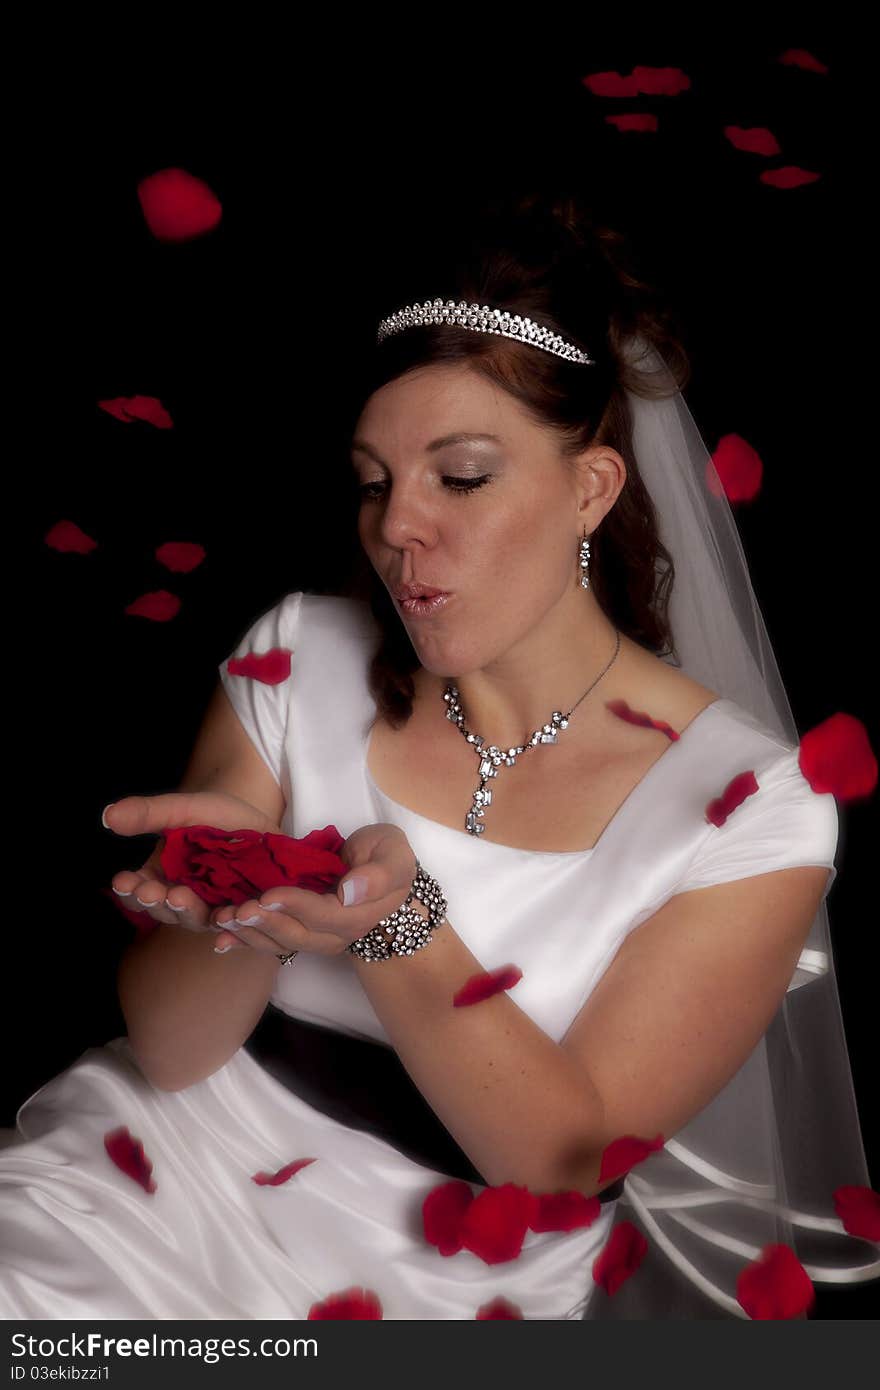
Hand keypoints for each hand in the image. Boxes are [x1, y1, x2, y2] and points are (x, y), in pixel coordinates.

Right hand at [107, 791, 282, 934]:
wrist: (258, 817)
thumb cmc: (214, 815)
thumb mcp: (182, 810)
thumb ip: (148, 814)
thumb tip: (108, 815)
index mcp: (162, 881)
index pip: (138, 893)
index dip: (131, 890)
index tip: (123, 881)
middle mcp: (185, 901)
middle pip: (166, 911)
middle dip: (158, 902)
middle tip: (152, 892)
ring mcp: (214, 908)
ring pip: (197, 919)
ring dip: (187, 911)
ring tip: (180, 897)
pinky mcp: (244, 910)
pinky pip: (236, 924)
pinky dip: (230, 925)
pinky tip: (226, 917)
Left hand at [209, 822, 418, 955]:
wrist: (381, 869)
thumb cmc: (386, 856)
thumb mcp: (394, 855)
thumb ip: (379, 874)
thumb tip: (350, 892)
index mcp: (358, 916)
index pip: (324, 916)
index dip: (295, 906)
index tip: (268, 894)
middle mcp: (336, 935)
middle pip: (297, 936)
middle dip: (264, 923)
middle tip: (236, 910)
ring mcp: (316, 938)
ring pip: (279, 944)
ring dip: (248, 934)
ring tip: (222, 919)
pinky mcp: (299, 933)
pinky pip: (270, 942)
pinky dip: (244, 941)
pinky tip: (220, 939)